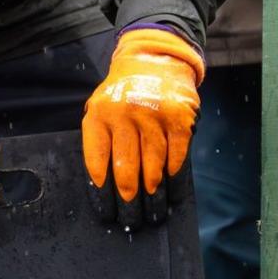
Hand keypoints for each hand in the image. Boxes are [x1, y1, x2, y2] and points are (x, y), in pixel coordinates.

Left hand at [82, 28, 203, 227]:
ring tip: (153, 211)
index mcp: (100, 116)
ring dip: (153, 193)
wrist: (155, 60)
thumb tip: (107, 188)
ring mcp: (153, 115)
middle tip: (131, 218)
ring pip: (153, 167)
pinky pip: (177, 156)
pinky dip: (174, 176)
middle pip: (126, 170)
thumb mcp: (100, 109)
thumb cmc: (124, 94)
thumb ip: (100, 142)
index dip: (103, 193)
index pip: (98, 163)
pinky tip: (171, 189)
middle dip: (128, 200)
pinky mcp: (179, 117)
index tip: (108, 213)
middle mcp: (124, 114)